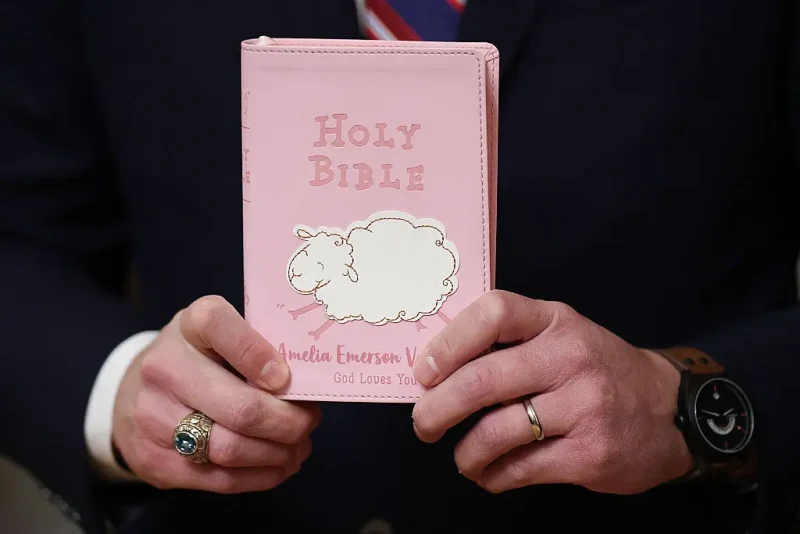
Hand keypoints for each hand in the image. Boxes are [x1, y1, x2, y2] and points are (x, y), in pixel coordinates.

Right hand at [113, 295, 319, 492]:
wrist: (133, 393)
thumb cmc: (199, 359)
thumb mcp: (222, 337)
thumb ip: (260, 350)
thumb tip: (308, 387)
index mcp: (189, 326)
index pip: (219, 326)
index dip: (257, 355)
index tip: (286, 379)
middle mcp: (164, 367)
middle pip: (240, 408)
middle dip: (287, 422)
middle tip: (309, 422)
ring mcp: (153, 417)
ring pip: (230, 449)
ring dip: (277, 454)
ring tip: (298, 446)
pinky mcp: (154, 460)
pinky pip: (219, 478)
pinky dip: (260, 476)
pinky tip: (279, 464)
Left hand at [411, 290, 692, 494]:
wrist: (670, 409)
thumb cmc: (597, 368)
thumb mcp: (562, 336)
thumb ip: (510, 344)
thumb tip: (436, 371)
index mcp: (555, 321)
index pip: (494, 313)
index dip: (449, 343)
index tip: (423, 372)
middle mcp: (569, 358)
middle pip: (482, 381)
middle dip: (436, 409)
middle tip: (423, 424)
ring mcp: (583, 406)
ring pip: (496, 432)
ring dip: (464, 452)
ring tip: (461, 458)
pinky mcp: (590, 453)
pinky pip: (520, 469)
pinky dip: (492, 476)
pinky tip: (489, 474)